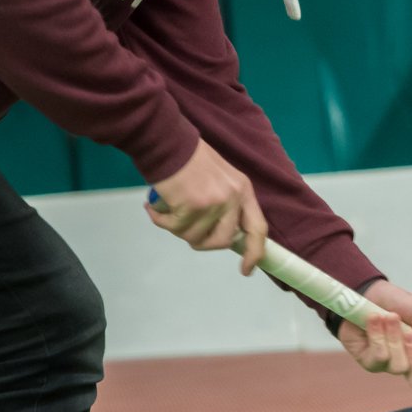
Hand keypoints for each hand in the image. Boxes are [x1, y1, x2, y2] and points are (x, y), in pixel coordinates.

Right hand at [147, 139, 266, 274]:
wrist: (167, 141)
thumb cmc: (190, 159)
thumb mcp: (221, 179)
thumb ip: (227, 204)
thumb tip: (223, 234)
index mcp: (244, 191)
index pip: (258, 228)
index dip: (255, 253)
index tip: (246, 270)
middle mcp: (233, 198)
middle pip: (223, 241)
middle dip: (202, 242)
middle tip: (186, 231)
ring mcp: (214, 202)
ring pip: (195, 236)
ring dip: (176, 228)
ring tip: (167, 211)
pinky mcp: (192, 205)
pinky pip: (174, 227)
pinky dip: (160, 221)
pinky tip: (153, 208)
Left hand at [336, 280, 411, 396]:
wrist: (367, 291)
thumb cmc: (397, 302)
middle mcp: (408, 364)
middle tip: (411, 334)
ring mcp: (388, 365)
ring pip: (399, 367)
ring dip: (395, 338)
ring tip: (389, 316)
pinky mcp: (369, 362)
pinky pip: (379, 357)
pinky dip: (378, 335)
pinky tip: (374, 319)